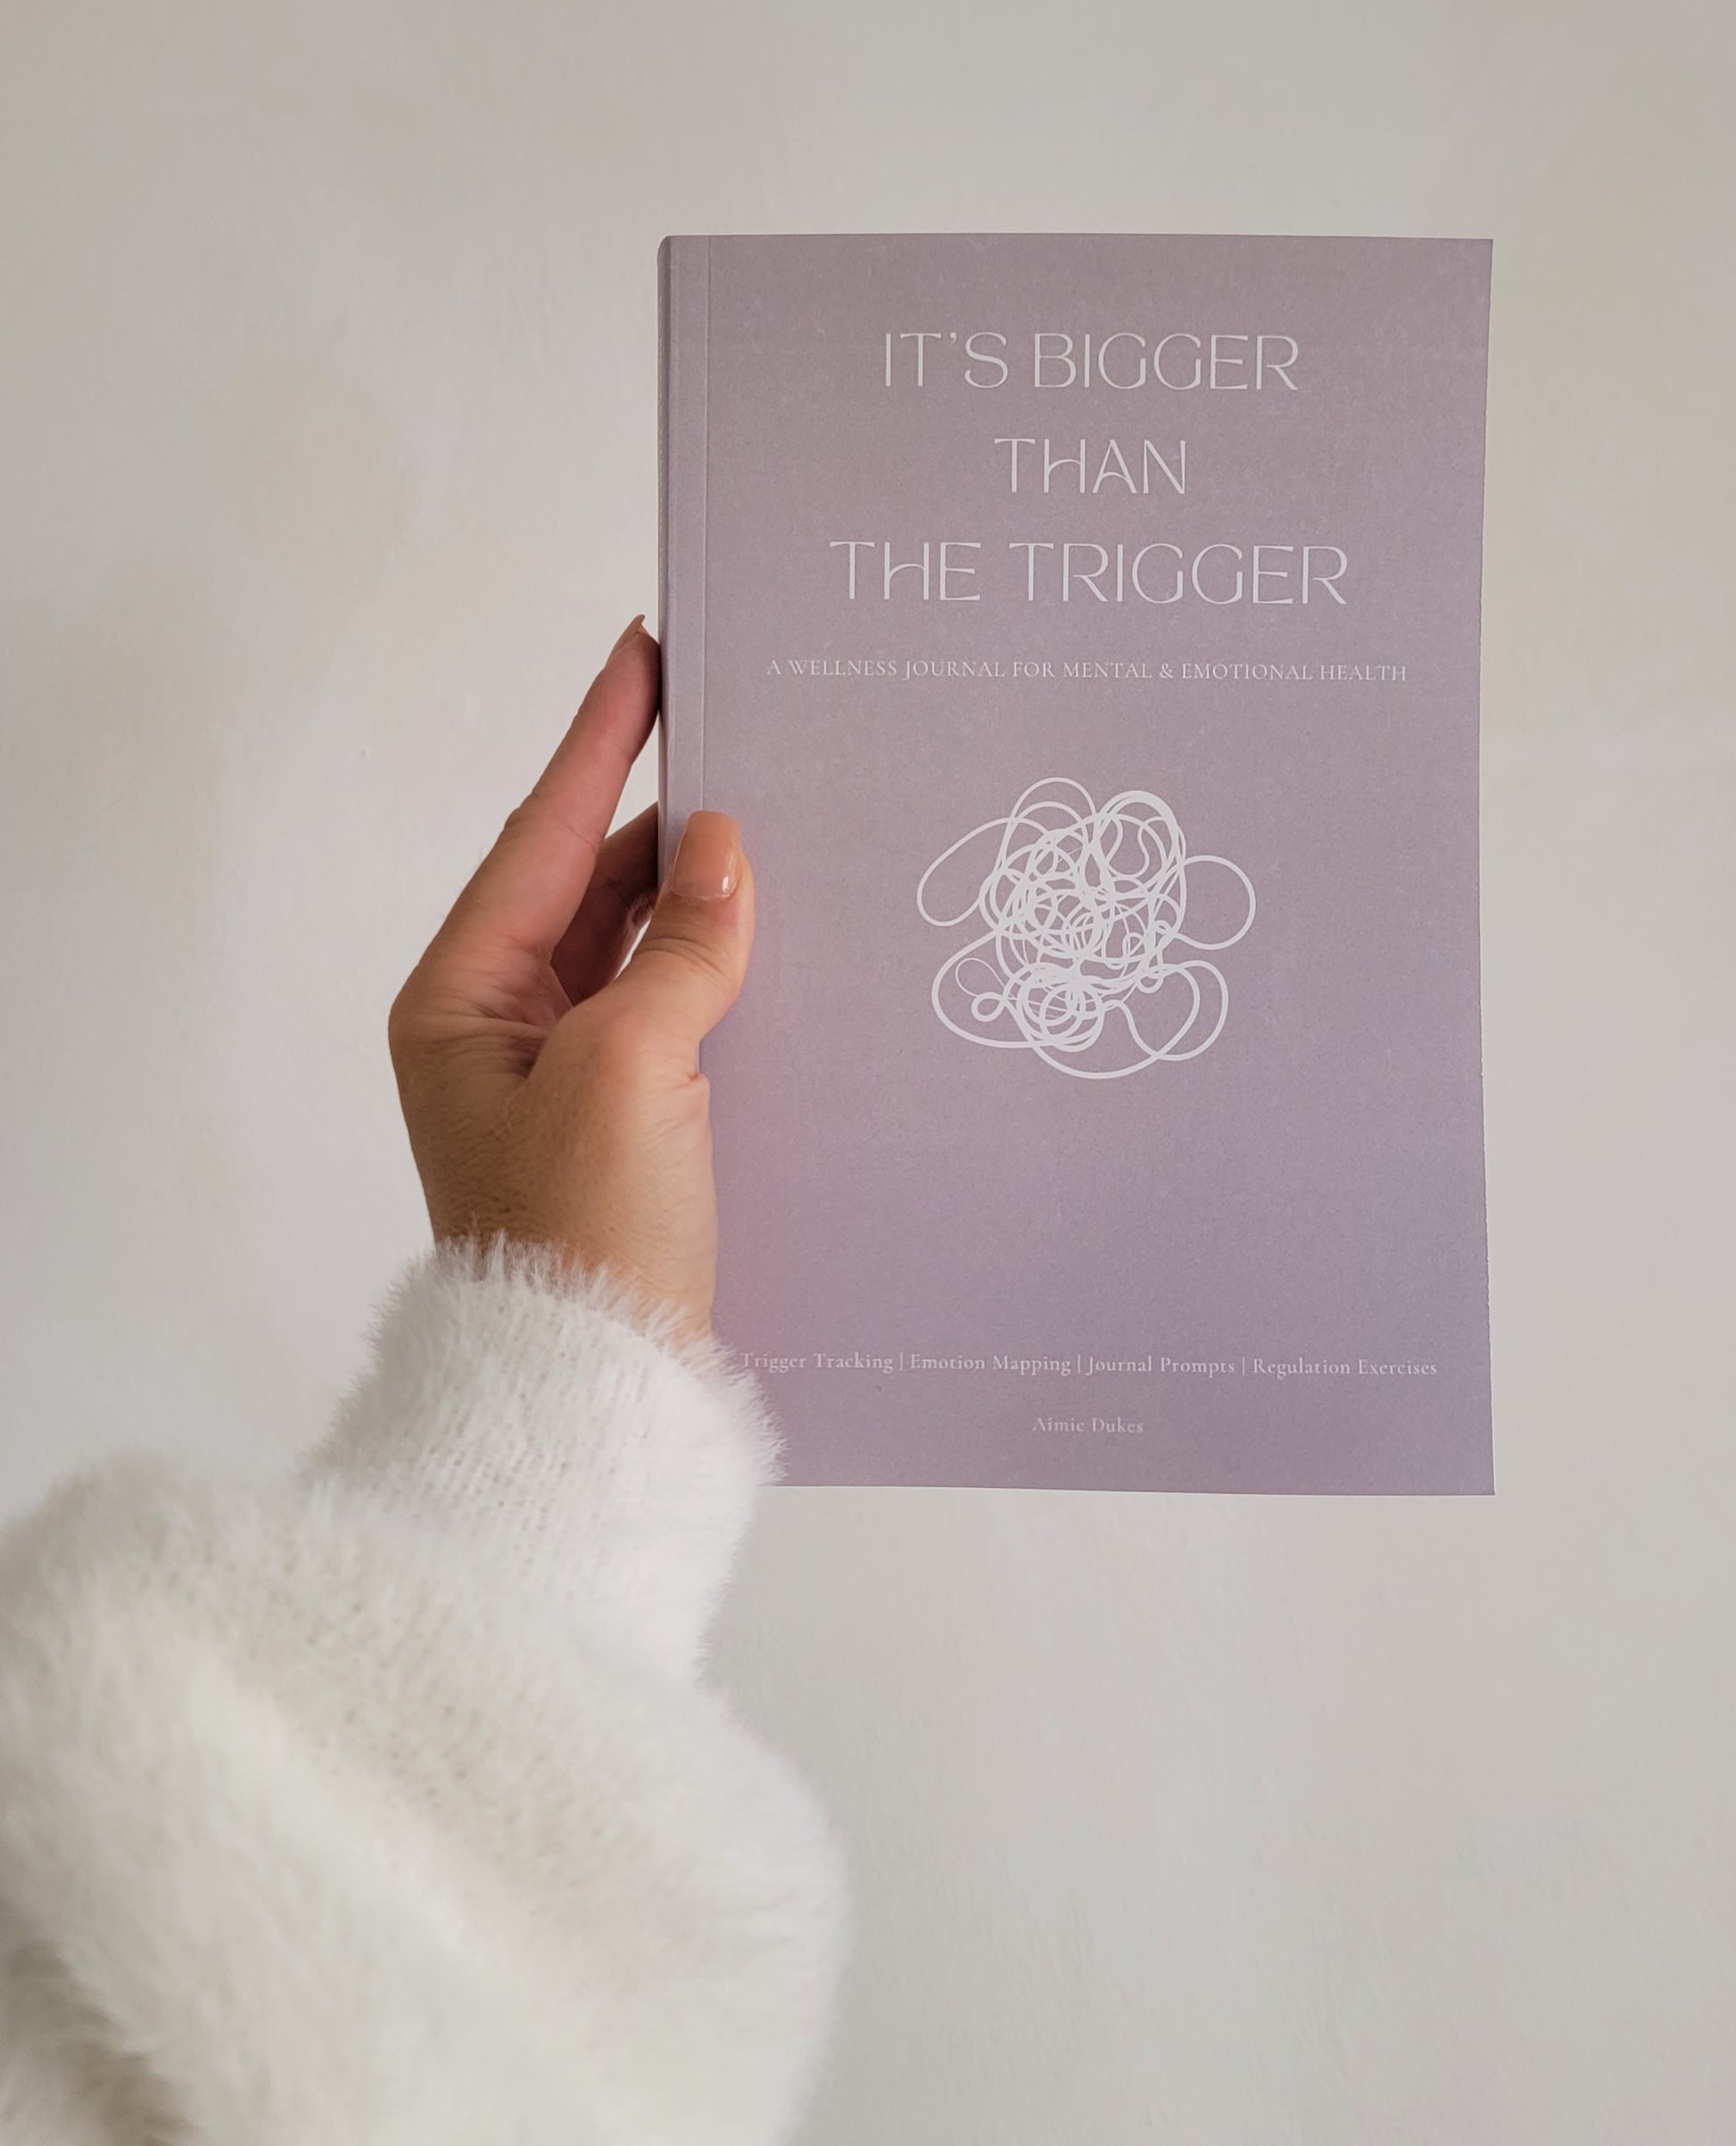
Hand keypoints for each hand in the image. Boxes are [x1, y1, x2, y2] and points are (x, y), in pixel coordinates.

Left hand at [387, 618, 753, 1343]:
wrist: (588, 1397)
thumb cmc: (578, 1237)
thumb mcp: (630, 1070)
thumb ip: (679, 950)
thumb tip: (724, 848)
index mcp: (461, 1001)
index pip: (543, 838)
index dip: (599, 742)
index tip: (643, 652)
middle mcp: (502, 1029)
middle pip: (591, 886)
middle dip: (666, 819)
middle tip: (739, 729)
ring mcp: (565, 1078)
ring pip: (640, 949)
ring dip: (703, 898)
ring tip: (778, 820)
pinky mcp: (626, 1124)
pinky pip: (675, 1013)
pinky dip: (722, 972)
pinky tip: (779, 939)